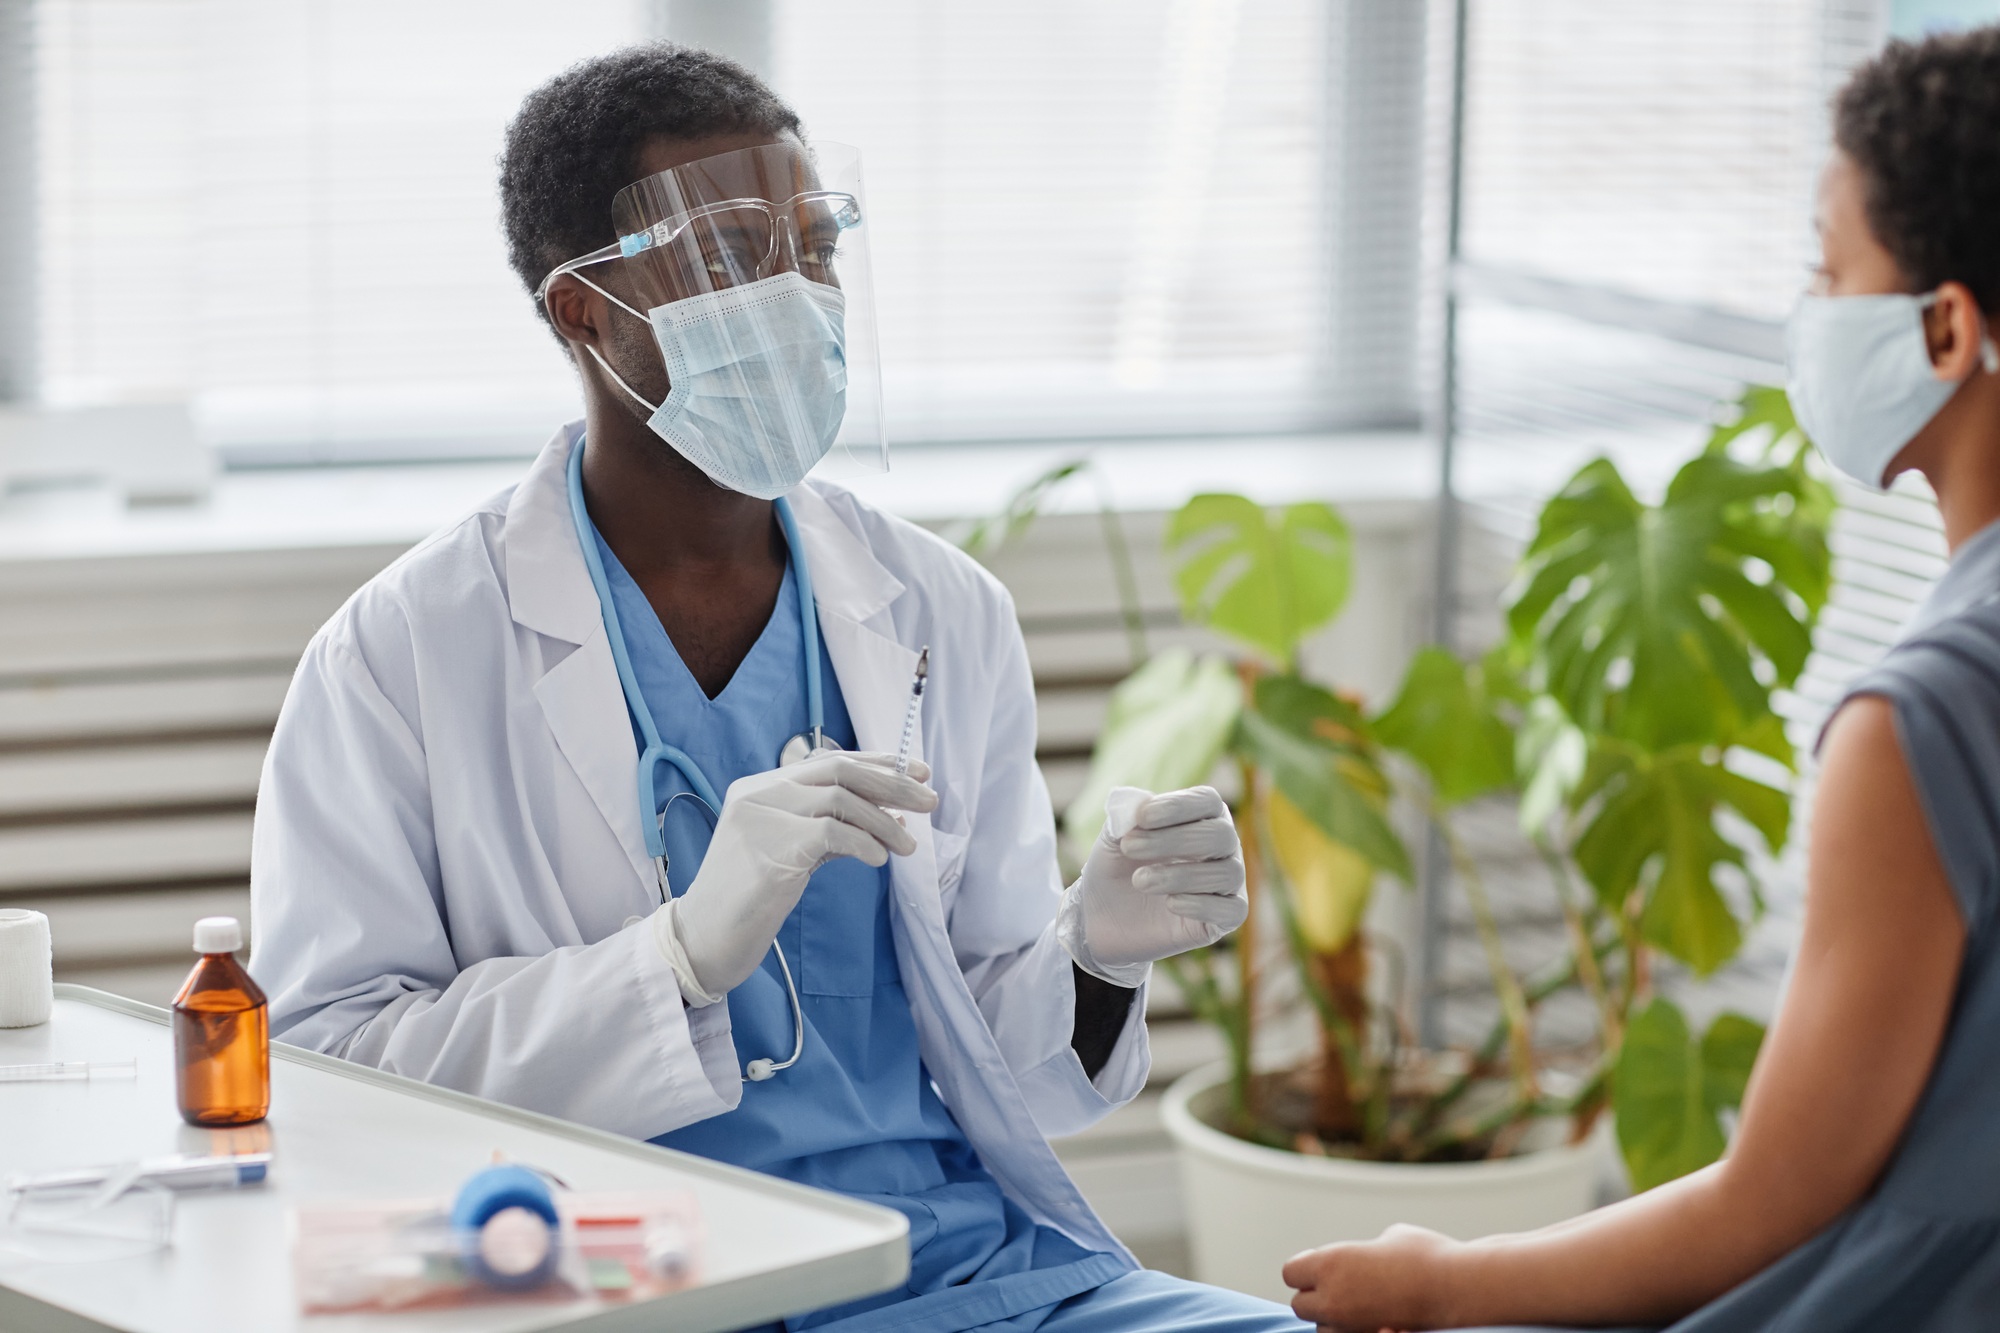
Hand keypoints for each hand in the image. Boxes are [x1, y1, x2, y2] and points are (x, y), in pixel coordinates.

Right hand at [655, 752, 935, 999]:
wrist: (703, 940)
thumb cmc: (747, 900)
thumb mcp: (791, 853)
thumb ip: (830, 828)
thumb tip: (890, 814)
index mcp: (760, 787)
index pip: (828, 761)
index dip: (877, 763)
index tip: (916, 772)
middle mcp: (758, 792)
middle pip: (839, 770)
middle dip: (892, 783)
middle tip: (930, 799)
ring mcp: (761, 818)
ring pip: (840, 798)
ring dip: (885, 821)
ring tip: (908, 844)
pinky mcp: (771, 849)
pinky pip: (833, 832)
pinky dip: (864, 842)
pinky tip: (880, 859)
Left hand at [1058, 785, 1245, 985]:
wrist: (1105, 917)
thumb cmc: (1116, 866)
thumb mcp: (1114, 838)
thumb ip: (1126, 815)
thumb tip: (1138, 801)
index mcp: (1202, 816)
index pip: (1207, 801)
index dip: (1177, 806)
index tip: (1142, 817)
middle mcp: (1224, 846)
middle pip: (1221, 835)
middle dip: (1173, 840)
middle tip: (1129, 848)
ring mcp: (1228, 883)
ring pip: (1227, 873)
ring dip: (1179, 875)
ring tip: (1139, 881)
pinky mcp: (1226, 918)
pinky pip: (1232, 910)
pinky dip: (1201, 905)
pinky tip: (1170, 903)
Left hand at [1282, 1225, 1457, 1332]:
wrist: (1460, 1288)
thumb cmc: (1428, 1256)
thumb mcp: (1390, 1238)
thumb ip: (1365, 1252)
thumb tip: (1363, 1259)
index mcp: (1330, 1263)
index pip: (1291, 1273)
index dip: (1307, 1270)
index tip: (1325, 1267)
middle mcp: (1333, 1297)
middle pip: (1301, 1305)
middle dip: (1316, 1298)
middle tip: (1342, 1289)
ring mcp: (1349, 1325)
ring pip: (1321, 1330)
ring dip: (1332, 1320)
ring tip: (1359, 1308)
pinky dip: (1351, 1332)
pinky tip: (1373, 1320)